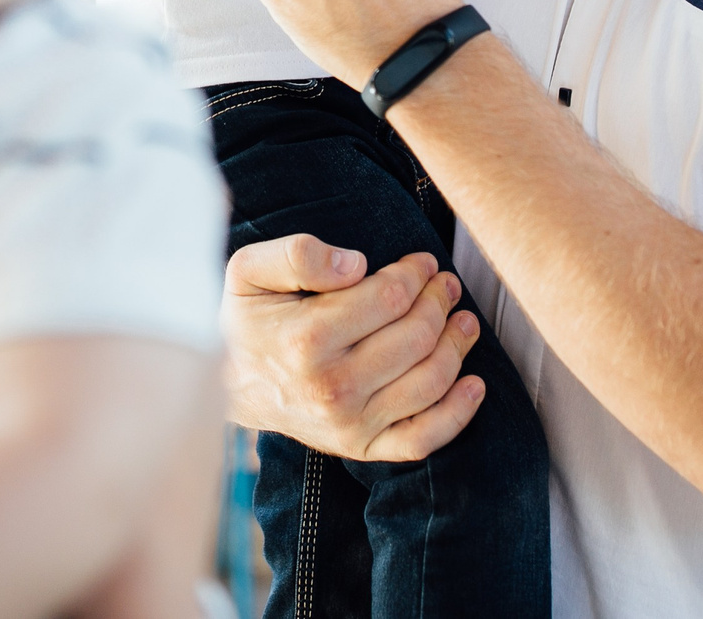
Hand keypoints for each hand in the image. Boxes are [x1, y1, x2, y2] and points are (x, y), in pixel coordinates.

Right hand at [222, 236, 484, 461]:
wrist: (227, 384)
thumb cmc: (246, 320)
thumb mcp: (249, 270)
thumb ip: (298, 254)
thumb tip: (356, 265)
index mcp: (306, 338)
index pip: (388, 298)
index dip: (415, 274)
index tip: (423, 262)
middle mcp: (331, 387)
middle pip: (415, 337)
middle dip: (439, 303)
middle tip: (446, 285)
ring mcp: (349, 424)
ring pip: (428, 383)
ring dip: (457, 347)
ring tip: (464, 320)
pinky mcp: (360, 448)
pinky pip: (422, 439)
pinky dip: (458, 414)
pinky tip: (475, 384)